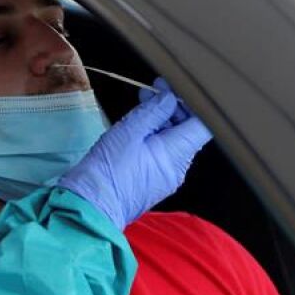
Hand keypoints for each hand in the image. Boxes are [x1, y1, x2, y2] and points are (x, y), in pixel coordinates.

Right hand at [59, 78, 212, 228]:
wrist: (91, 205)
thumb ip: (153, 111)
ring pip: (174, 142)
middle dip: (174, 108)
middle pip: (188, 131)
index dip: (192, 103)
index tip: (175, 89)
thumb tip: (169, 98)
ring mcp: (167, 177)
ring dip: (162, 121)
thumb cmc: (108, 169)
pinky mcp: (154, 182)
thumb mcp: (129, 131)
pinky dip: (155, 137)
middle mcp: (178, 168)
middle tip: (154, 90)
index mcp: (176, 154)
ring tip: (143, 103)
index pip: (202, 125)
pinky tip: (139, 126)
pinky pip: (162, 154)